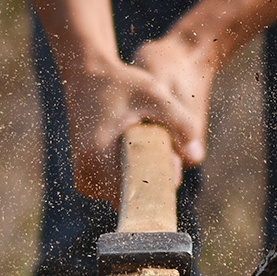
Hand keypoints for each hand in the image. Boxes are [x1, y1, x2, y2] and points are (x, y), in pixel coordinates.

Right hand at [62, 47, 207, 205]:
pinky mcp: (84, 177)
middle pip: (131, 198)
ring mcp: (83, 179)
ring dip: (142, 181)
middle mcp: (85, 174)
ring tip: (153, 150)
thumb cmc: (122, 84)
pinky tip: (139, 154)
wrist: (87, 76)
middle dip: (153, 184)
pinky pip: (114, 190)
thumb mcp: (156, 95)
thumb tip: (194, 156)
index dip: (159, 189)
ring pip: (123, 196)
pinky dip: (130, 178)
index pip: (135, 198)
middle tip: (166, 154)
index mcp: (97, 158)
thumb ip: (181, 122)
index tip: (170, 164)